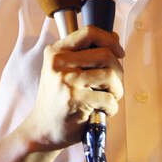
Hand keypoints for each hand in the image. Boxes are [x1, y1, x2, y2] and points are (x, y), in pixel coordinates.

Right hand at [19, 26, 123, 150]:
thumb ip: (85, 53)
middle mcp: (59, 63)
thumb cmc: (58, 99)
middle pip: (105, 54)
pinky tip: (102, 112)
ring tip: (109, 98)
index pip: (90, 32)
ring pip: (111, 75)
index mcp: (56, 52)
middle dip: (118, 70)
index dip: (110, 40)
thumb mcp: (63, 70)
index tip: (119, 52)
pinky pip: (109, 99)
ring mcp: (67, 81)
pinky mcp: (75, 100)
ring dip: (118, 90)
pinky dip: (112, 108)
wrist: (42, 129)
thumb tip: (114, 38)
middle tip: (114, 84)